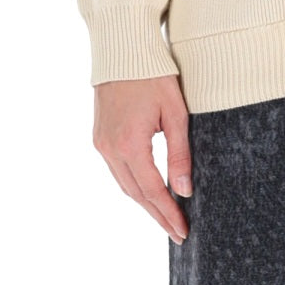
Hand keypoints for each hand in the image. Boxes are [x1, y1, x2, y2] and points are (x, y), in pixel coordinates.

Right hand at [91, 75, 192, 244]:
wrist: (123, 51)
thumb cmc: (154, 76)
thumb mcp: (175, 113)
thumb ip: (180, 153)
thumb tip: (184, 191)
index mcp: (130, 144)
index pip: (153, 191)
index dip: (168, 213)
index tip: (183, 231)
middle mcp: (110, 149)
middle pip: (136, 194)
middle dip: (157, 215)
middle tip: (177, 233)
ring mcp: (101, 144)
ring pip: (125, 184)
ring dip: (145, 203)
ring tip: (165, 217)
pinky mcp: (99, 137)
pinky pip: (117, 171)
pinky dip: (134, 185)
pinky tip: (147, 191)